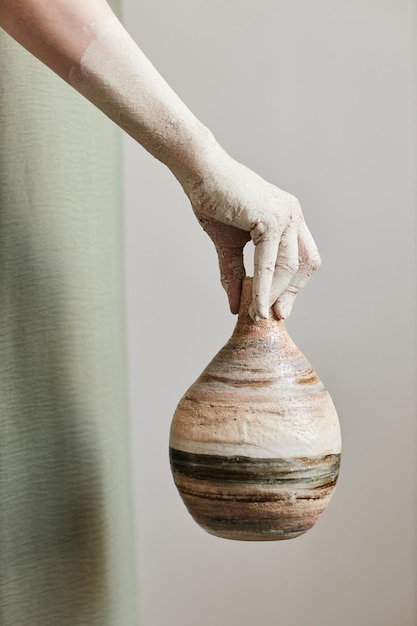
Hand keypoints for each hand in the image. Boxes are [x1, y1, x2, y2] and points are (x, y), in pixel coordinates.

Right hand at [185, 148, 320, 319]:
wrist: (199, 172)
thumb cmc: (213, 201)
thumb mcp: (228, 245)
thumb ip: (235, 274)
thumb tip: (235, 306)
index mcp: (288, 217)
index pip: (302, 258)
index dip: (293, 285)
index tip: (278, 307)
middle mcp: (293, 214)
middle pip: (304, 264)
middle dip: (290, 293)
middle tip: (272, 316)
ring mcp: (285, 215)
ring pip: (287, 267)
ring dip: (273, 295)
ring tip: (257, 315)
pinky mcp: (270, 219)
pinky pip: (269, 262)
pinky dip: (263, 286)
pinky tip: (254, 304)